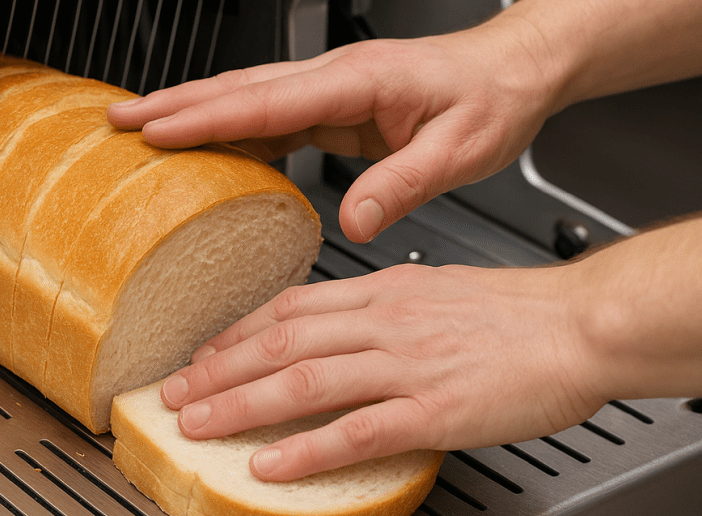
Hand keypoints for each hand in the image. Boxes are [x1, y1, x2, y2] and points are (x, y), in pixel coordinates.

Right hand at [107, 24, 561, 241]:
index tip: (157, 128)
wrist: (511, 71)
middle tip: (120, 119)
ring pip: (246, 96)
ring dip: (193, 110)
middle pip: (239, 89)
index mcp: (357, 80)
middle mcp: (334, 76)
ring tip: (142, 127)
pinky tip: (208, 145)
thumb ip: (403, 182)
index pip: (267, 99)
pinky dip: (229, 126)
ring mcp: (329, 87)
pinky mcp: (333, 103)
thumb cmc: (490, 100)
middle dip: (175, 104)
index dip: (208, 116)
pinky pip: (269, 114)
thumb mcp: (460, 150)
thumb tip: (356, 220)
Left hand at [157, 263, 607, 480]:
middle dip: (218, 369)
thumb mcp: (433, 289)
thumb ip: (381, 307)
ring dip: (242, 404)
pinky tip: (272, 464)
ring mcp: (405, 364)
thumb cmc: (516, 310)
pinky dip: (308, 449)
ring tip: (196, 423)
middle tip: (174, 391)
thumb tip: (341, 325)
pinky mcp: (434, 409)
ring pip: (304, 382)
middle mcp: (382, 323)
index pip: (290, 307)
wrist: (578, 324)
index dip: (238, 332)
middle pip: (280, 342)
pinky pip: (357, 429)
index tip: (204, 351)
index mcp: (381, 293)